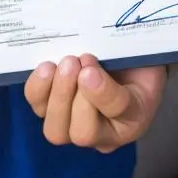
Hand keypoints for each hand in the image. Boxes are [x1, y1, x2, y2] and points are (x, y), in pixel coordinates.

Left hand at [24, 53, 166, 151]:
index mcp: (132, 118)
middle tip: (74, 62)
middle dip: (73, 97)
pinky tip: (46, 68)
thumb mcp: (139, 52)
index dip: (102, 92)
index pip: (118, 112)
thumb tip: (105, 44)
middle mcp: (103, 132)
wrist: (119, 51)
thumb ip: (128, 52)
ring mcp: (73, 126)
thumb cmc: (134, 53)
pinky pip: (39, 107)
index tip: (90, 69)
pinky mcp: (50, 111)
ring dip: (56, 94)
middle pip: (82, 134)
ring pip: (56, 130)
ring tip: (62, 63)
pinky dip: (38, 88)